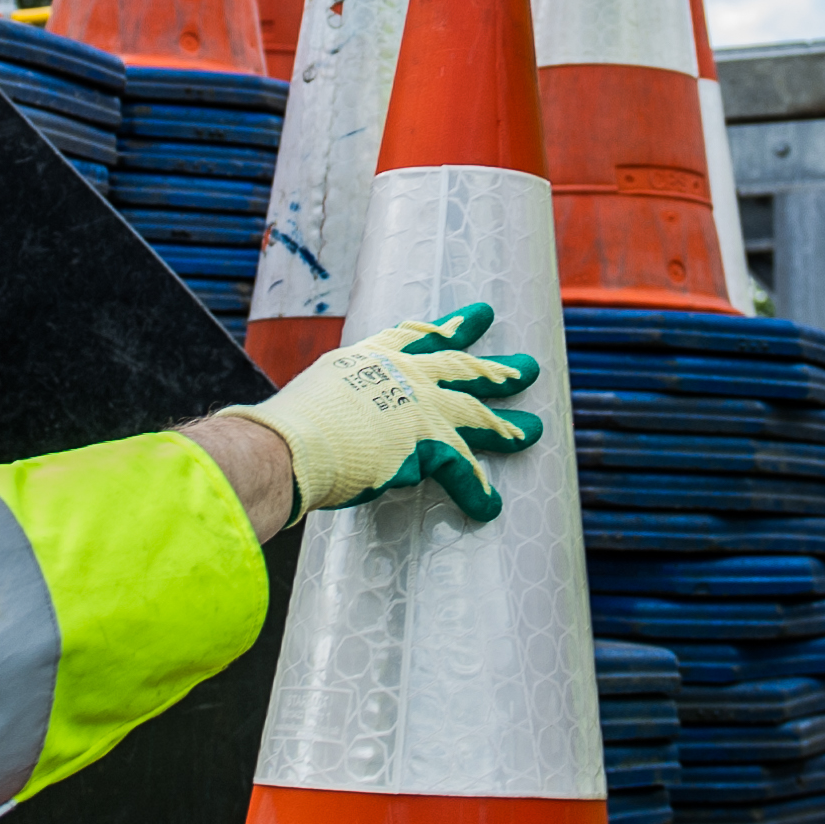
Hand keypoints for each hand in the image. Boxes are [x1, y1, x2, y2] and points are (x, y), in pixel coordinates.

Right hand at [239, 302, 544, 518]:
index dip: (453, 328)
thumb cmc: (291, 424)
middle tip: (528, 367)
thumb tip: (340, 409)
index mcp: (377, 360)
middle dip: (497, 370)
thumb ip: (343, 393)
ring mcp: (422, 410)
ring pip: (477, 416)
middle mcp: (406, 378)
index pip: (422, 338)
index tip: (481, 316)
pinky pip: (463, 474)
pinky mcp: (429, 448)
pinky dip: (476, 493)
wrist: (289, 446)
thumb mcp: (321, 388)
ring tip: (535, 430)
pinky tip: (490, 507)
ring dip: (507, 427)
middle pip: (464, 369)